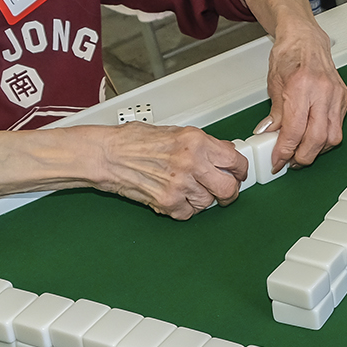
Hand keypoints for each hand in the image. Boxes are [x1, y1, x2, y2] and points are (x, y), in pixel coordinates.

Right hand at [94, 123, 247, 217]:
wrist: (107, 155)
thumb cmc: (135, 141)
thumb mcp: (176, 132)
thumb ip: (203, 144)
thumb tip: (225, 153)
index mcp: (196, 142)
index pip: (235, 161)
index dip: (240, 170)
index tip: (238, 174)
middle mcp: (191, 163)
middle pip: (229, 188)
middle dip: (230, 192)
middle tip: (225, 190)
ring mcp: (180, 185)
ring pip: (208, 202)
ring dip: (202, 199)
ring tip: (187, 187)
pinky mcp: (168, 203)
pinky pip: (188, 213)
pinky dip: (184, 208)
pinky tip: (175, 195)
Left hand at [257, 17, 346, 171]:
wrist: (306, 39)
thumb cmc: (289, 55)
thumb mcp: (273, 84)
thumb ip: (274, 114)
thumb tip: (269, 136)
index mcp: (300, 86)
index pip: (294, 130)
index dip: (284, 151)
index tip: (278, 161)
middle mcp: (322, 91)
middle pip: (316, 139)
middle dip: (302, 156)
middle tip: (290, 161)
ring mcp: (336, 95)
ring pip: (332, 137)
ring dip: (316, 150)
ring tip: (301, 151)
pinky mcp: (344, 98)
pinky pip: (338, 127)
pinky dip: (325, 138)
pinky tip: (314, 137)